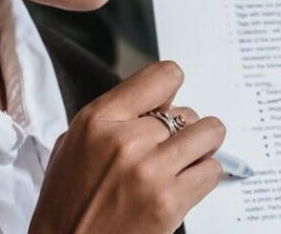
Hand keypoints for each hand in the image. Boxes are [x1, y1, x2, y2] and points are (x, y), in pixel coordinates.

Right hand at [30, 61, 224, 233]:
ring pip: (209, 134)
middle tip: (166, 150)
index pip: (163, 76)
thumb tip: (162, 99)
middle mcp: (125, 141)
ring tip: (183, 163)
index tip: (170, 102)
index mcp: (98, 120)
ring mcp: (150, 171)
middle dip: (181, 130)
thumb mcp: (76, 144)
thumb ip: (117, 116)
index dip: (170, 90)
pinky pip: (212, 170)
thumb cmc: (68, 203)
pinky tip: (182, 186)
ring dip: (201, 148)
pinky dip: (203, 177)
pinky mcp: (169, 202)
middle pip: (188, 111)